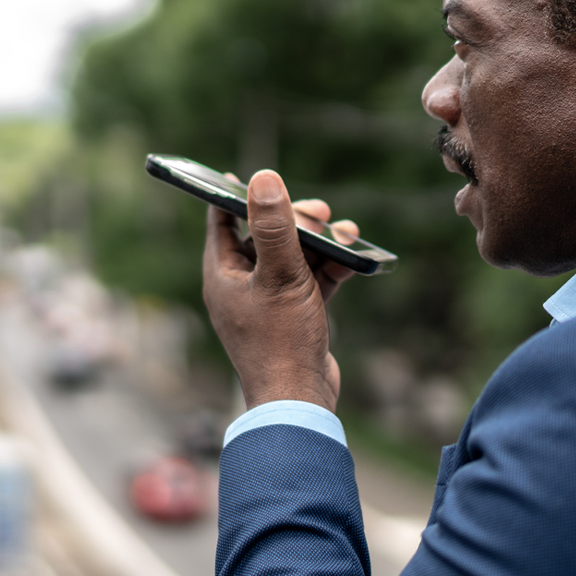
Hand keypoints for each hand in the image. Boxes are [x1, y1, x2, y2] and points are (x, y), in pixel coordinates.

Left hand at [201, 170, 360, 411]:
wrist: (300, 400)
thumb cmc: (281, 340)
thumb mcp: (280, 275)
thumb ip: (275, 227)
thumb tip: (263, 177)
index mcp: (223, 276)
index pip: (221, 222)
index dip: (233, 196)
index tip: (244, 175)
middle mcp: (241, 287)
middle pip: (265, 238)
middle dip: (294, 220)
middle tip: (320, 210)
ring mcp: (268, 303)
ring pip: (292, 259)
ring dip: (319, 243)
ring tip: (345, 230)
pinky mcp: (293, 316)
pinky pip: (310, 281)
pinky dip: (330, 268)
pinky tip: (353, 257)